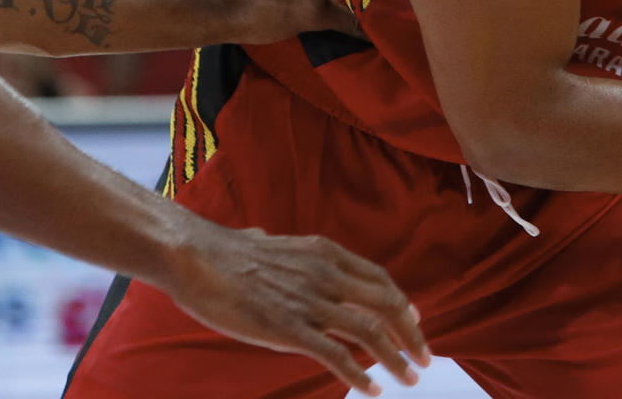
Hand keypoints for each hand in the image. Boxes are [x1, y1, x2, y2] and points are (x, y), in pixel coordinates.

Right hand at [163, 218, 429, 394]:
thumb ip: (282, 252)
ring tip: (408, 378)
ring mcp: (309, 302)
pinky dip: (359, 375)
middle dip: (411, 334)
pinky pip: (336, 355)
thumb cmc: (225, 253)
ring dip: (396, 357)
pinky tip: (372, 389)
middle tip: (425, 358)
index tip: (414, 322)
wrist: (196, 257)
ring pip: (369, 331)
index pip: (379, 280)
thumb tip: (265, 238)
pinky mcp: (290, 328)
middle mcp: (326, 275)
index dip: (401, 304)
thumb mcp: (270, 242)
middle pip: (386, 304)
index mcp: (324, 253)